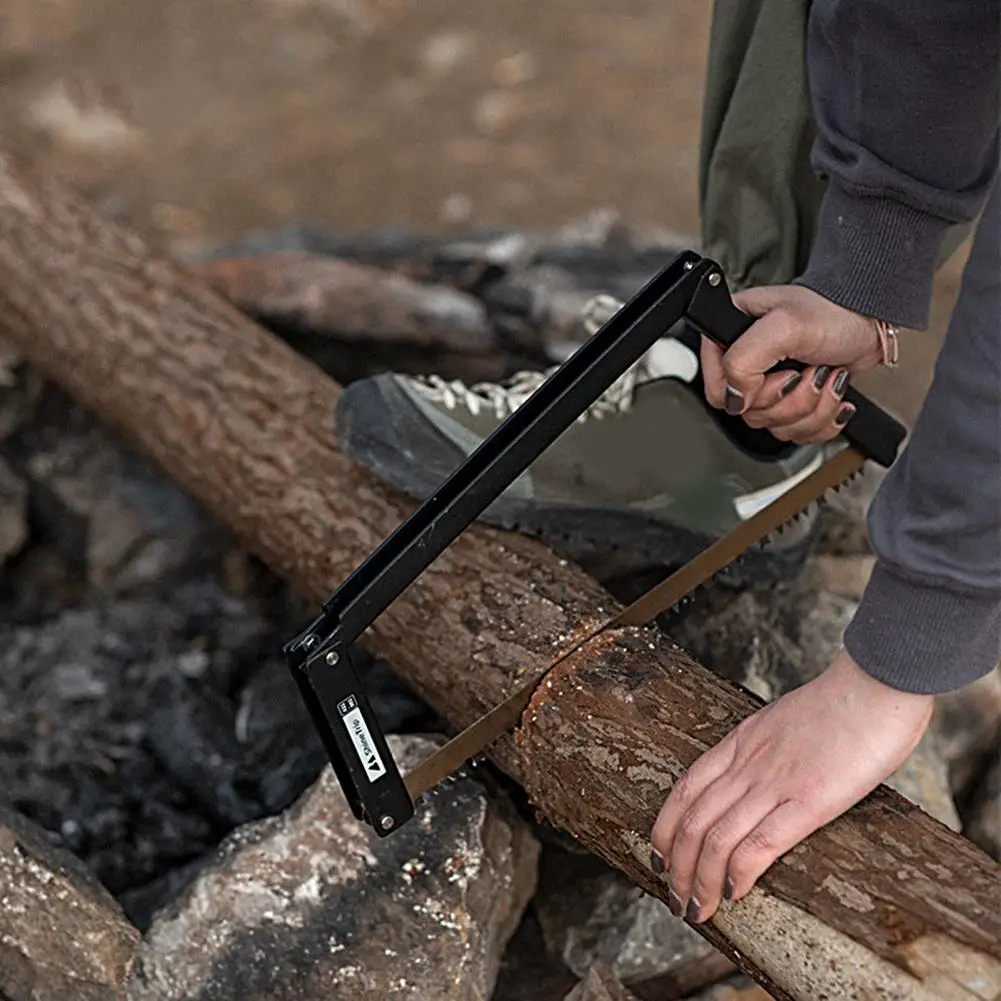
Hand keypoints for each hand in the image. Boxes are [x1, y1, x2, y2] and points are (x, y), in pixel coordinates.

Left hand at [649, 649, 932, 923]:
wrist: (877, 681)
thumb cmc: (845, 701)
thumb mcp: (787, 720)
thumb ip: (770, 748)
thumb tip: (768, 774)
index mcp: (741, 741)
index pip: (686, 788)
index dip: (665, 826)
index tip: (659, 855)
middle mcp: (748, 763)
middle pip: (692, 820)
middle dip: (677, 866)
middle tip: (674, 898)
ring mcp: (775, 781)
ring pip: (716, 837)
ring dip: (700, 879)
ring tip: (696, 909)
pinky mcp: (810, 800)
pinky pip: (761, 842)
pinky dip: (740, 871)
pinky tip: (734, 894)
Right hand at [701, 285, 884, 444]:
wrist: (872, 319)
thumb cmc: (834, 311)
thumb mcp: (783, 327)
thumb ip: (743, 361)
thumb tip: (734, 399)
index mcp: (730, 339)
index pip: (718, 392)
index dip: (751, 393)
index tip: (781, 373)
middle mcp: (747, 363)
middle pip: (751, 415)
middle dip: (791, 399)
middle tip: (807, 371)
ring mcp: (771, 384)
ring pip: (776, 426)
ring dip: (811, 407)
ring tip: (823, 375)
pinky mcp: (794, 400)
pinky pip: (797, 432)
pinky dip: (823, 418)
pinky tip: (829, 391)